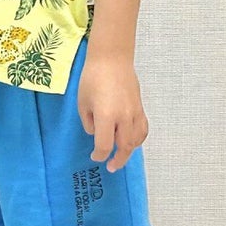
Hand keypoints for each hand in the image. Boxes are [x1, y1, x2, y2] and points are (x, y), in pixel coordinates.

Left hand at [77, 50, 147, 171]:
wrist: (112, 59)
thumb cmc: (92, 78)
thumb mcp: (82, 102)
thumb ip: (88, 122)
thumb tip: (95, 133)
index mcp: (106, 117)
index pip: (105, 146)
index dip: (99, 155)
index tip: (94, 157)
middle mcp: (123, 118)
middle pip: (124, 147)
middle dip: (117, 159)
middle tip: (111, 166)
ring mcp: (134, 113)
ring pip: (136, 140)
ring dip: (129, 151)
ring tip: (121, 156)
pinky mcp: (140, 107)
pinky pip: (143, 129)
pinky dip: (138, 139)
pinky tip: (132, 141)